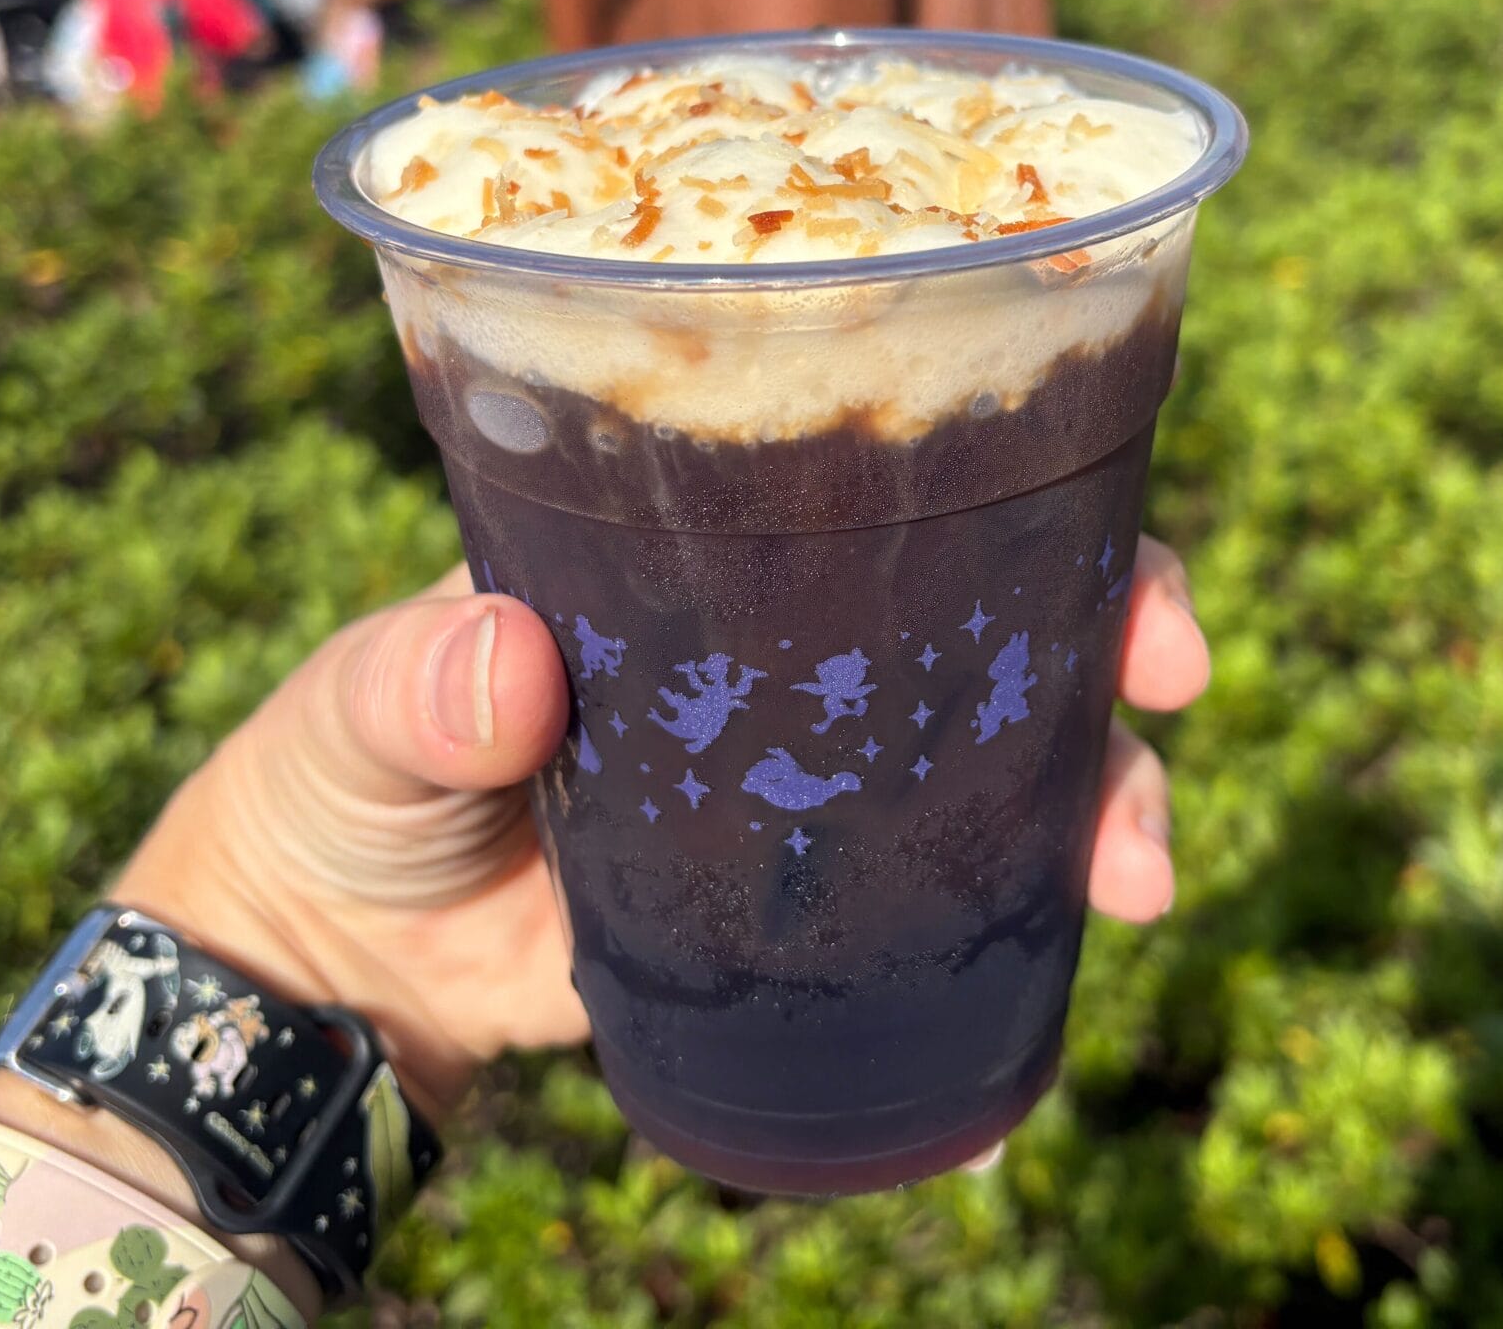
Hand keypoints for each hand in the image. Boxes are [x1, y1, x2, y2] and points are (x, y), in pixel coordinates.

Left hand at [113, 538, 1209, 1118]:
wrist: (335, 955)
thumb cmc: (343, 772)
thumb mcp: (361, 709)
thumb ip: (413, 688)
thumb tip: (509, 667)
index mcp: (706, 551)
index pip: (888, 486)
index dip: (1025, 491)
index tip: (1109, 540)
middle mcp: (788, 652)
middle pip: (997, 614)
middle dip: (1112, 635)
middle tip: (1167, 687)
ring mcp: (810, 782)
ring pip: (1004, 764)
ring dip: (1099, 800)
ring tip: (1134, 876)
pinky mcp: (801, 910)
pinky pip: (935, 919)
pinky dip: (1008, 952)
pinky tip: (1053, 1015)